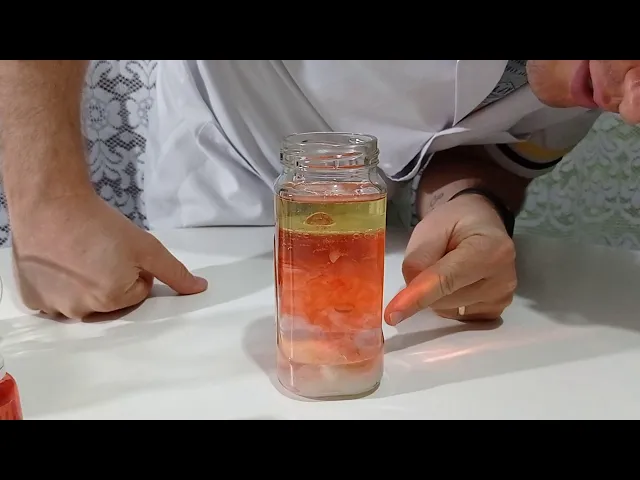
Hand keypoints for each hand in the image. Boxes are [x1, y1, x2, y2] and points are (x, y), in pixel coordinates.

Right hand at [10, 192, 207, 318]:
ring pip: (83, 302)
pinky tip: (58, 263)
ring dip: (84, 284)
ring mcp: (54, 307)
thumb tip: (199, 289)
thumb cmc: (98, 223)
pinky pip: (55, 300)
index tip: (120, 251)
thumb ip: (175, 272)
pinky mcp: (33, 299)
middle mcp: (82, 311)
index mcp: (112, 300)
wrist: (50, 204)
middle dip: (112, 280)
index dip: (135, 269)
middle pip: (112, 301)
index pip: (138, 292)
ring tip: (77, 255)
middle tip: (99, 252)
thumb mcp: (146, 247)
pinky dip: (59, 286)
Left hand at [384, 194, 516, 324]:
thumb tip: (411, 295)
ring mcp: (501, 299)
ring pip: (446, 311)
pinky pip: (455, 317)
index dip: (417, 297)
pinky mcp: (495, 312)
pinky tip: (457, 283)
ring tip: (448, 267)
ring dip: (435, 295)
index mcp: (490, 250)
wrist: (480, 224)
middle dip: (425, 286)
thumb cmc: (455, 223)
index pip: (446, 280)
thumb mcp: (431, 228)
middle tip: (435, 258)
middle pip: (443, 300)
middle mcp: (503, 279)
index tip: (392, 315)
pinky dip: (446, 303)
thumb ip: (418, 260)